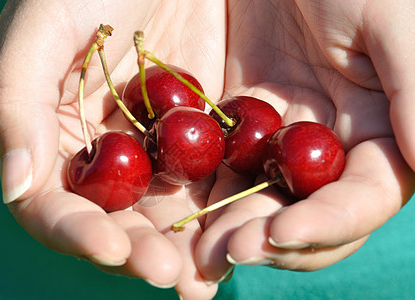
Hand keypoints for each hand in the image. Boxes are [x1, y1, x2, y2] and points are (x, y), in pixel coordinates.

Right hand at [0, 1, 227, 297]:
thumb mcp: (43, 28)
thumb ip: (17, 105)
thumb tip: (16, 186)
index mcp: (62, 139)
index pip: (59, 204)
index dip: (79, 232)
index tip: (112, 247)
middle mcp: (113, 155)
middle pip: (122, 221)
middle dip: (144, 252)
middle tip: (172, 276)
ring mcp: (164, 150)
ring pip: (174, 213)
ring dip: (190, 248)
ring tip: (210, 274)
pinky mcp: (212, 135)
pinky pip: (220, 180)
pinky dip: (231, 208)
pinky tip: (245, 229)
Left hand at [195, 0, 414, 281]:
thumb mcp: (392, 20)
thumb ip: (414, 95)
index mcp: (376, 133)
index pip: (360, 199)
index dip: (327, 224)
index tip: (281, 232)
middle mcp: (327, 147)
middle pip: (303, 213)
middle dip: (267, 238)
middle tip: (224, 252)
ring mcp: (277, 139)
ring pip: (255, 198)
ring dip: (226, 227)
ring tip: (194, 250)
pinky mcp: (234, 124)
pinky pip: (216, 165)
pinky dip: (199, 189)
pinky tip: (174, 206)